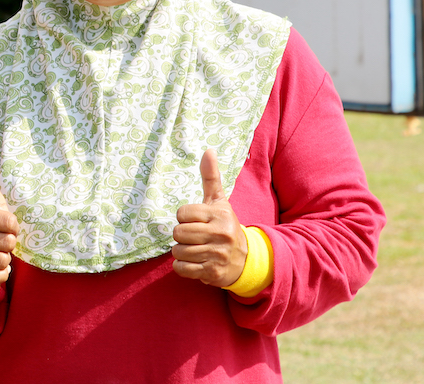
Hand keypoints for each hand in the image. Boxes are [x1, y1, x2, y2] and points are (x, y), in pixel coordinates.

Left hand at [171, 149, 247, 286]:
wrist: (245, 259)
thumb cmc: (225, 226)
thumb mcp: (219, 202)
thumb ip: (211, 177)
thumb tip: (208, 150)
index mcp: (219, 214)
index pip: (182, 213)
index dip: (184, 218)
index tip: (196, 221)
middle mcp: (220, 234)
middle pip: (178, 233)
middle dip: (182, 236)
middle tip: (195, 237)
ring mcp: (216, 254)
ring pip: (178, 251)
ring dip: (182, 252)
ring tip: (196, 249)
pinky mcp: (212, 272)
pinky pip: (181, 268)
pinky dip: (183, 267)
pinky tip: (195, 262)